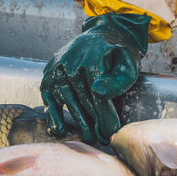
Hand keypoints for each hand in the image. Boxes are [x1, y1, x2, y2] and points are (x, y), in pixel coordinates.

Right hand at [40, 13, 149, 143]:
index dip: (104, 118)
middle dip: (94, 125)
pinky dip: (52, 115)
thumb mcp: (128, 63)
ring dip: (78, 123)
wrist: (104, 35)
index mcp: (91, 62)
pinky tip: (59, 130)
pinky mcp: (49, 75)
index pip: (98, 97)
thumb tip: (99, 91)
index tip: (111, 133)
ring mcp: (57, 70)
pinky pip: (48, 98)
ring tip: (88, 138)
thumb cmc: (119, 54)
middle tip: (102, 140)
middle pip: (83, 103)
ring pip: (67, 103)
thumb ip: (118, 79)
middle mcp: (70, 65)